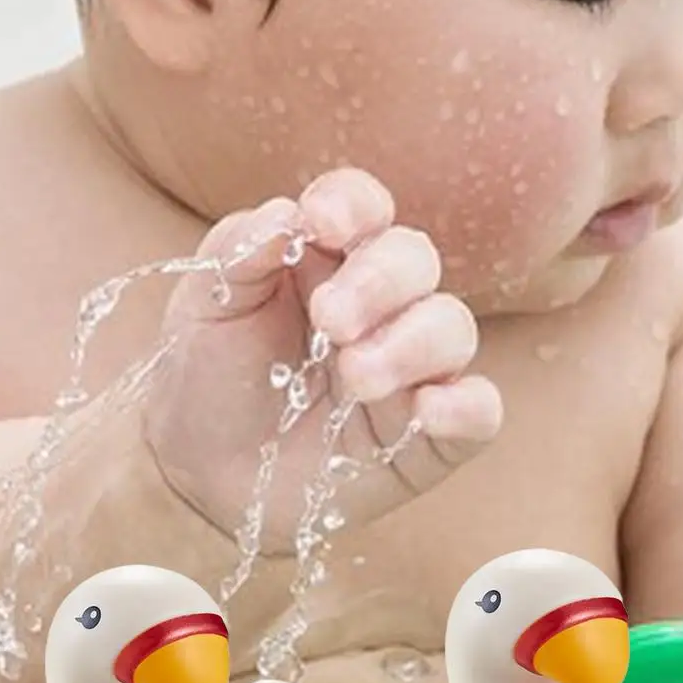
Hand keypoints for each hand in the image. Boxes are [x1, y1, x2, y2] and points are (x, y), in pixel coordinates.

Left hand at [145, 170, 501, 552]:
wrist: (203, 477)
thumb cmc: (210, 380)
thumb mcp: (205, 307)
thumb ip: (240, 252)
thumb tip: (288, 214)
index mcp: (329, 259)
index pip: (365, 209)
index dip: (355, 206)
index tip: (324, 226)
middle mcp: (383, 306)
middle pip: (416, 260)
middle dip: (379, 282)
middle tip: (330, 322)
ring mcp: (414, 370)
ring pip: (453, 329)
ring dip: (410, 345)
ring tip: (355, 379)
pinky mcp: (432, 436)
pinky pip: (480, 410)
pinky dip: (467, 407)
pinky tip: (428, 411)